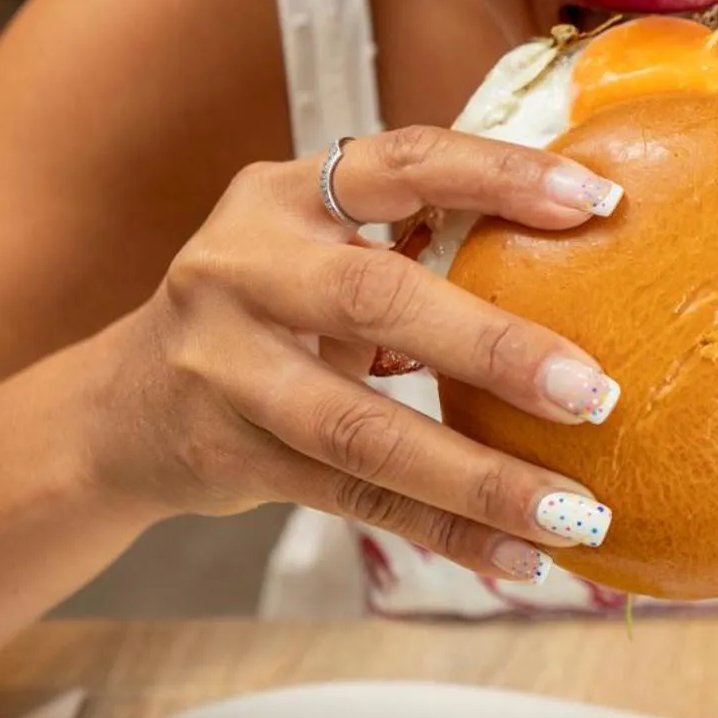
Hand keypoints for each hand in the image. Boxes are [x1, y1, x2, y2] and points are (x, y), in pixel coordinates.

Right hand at [80, 126, 629, 582]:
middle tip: (594, 392)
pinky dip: (445, 532)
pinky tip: (519, 555)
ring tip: (576, 510)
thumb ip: (413, 234)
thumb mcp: (317, 244)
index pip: (403, 162)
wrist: (121, 406)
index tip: (596, 201)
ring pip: (366, 431)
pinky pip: (356, 501)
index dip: (499, 175)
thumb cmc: (268, 307)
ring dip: (481, 477)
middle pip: (377, 301)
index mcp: (284, 194)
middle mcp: (244, 268)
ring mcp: (227, 368)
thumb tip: (585, 234)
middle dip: (494, 347)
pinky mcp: (232, 457)